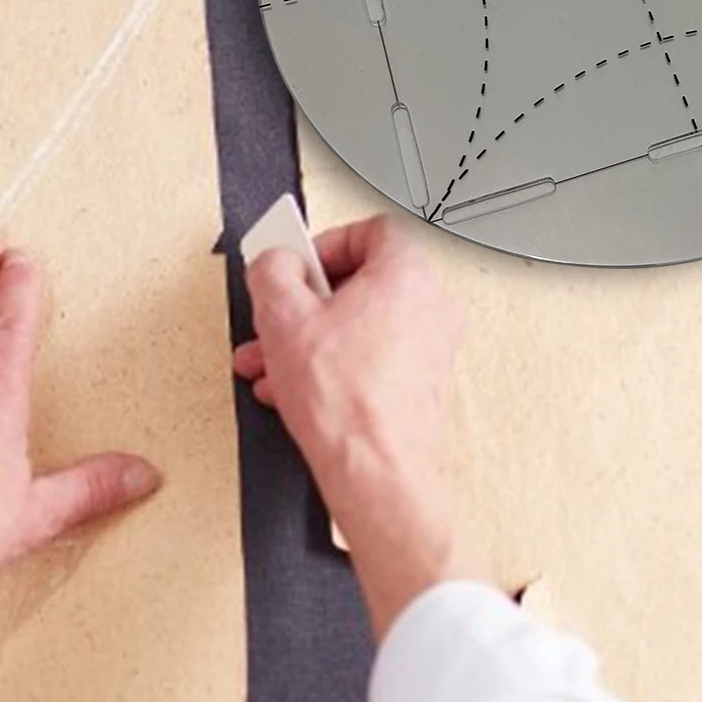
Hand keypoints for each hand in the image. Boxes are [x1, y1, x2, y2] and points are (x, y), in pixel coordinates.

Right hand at [234, 215, 489, 634]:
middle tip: (276, 318)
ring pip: (358, 327)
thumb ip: (273, 271)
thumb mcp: (283, 317)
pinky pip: (369, 360)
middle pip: (360, 284)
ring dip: (308, 341)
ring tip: (271, 363)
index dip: (323, 243)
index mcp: (408, 274)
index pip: (370, 230)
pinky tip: (293, 389)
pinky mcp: (420, 387)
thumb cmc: (346, 403)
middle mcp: (430, 307)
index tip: (294, 266)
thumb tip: (276, 263)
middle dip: (304, 305)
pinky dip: (331, 367)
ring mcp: (430, 350)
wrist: (374, 471)